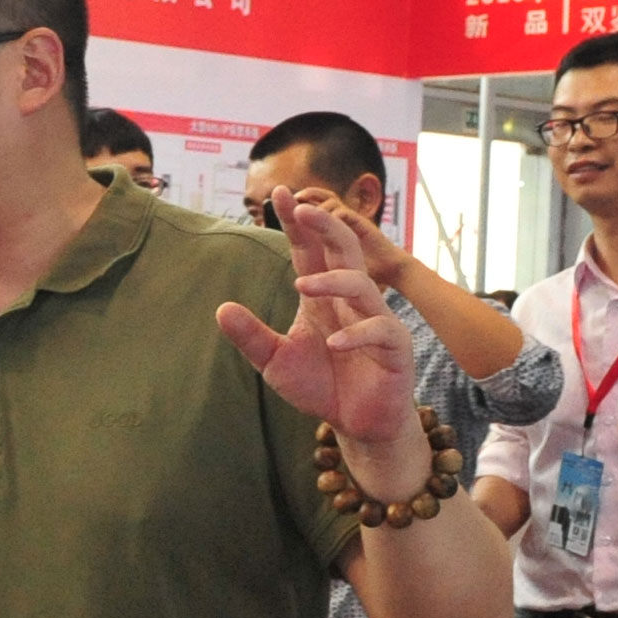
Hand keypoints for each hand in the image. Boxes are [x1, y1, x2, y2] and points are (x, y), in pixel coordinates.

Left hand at [216, 191, 428, 493]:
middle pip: (344, 251)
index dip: (297, 224)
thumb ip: (251, 336)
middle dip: (325, 226)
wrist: (358, 423)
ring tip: (302, 285)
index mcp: (322, 297)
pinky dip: (357, 335)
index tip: (279, 194)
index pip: (310, 251)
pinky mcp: (395, 348)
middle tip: (302, 209)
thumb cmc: (321, 385)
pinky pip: (381, 331)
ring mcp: (376, 321)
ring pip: (362, 285)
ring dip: (333, 281)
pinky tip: (334, 342)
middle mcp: (350, 302)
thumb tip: (221, 308)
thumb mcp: (275, 361)